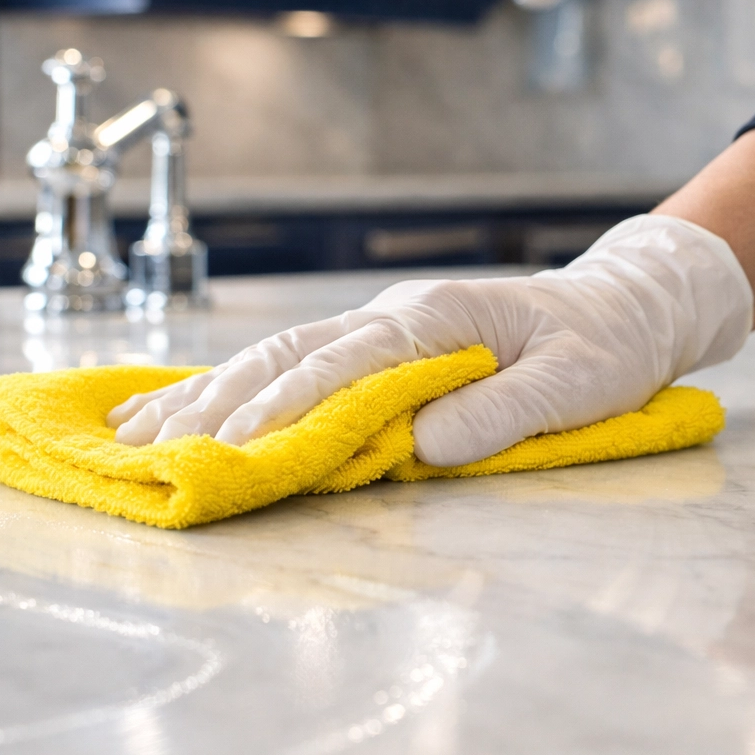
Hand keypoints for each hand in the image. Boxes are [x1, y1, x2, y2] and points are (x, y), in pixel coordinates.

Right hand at [108, 216, 751, 466]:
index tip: (235, 444)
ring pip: (276, 353)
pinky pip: (295, 361)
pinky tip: (189, 402)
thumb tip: (421, 446)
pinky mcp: (376, 344)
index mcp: (434, 318)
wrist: (615, 306)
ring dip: (208, 392)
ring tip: (139, 427)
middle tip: (154, 448)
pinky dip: (237, 384)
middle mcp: (392, 313)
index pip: (343, 362)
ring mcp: (379, 323)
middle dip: (217, 401)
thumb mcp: (577, 382)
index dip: (287, 405)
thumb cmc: (600, 345)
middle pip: (287, 353)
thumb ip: (502, 411)